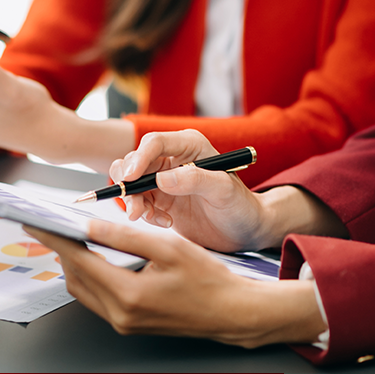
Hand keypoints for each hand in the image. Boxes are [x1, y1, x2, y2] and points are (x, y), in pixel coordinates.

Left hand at [27, 220, 326, 347]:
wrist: (232, 312)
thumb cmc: (209, 279)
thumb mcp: (168, 246)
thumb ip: (125, 236)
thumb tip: (89, 224)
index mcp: (128, 295)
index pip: (77, 260)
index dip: (55, 238)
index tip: (37, 222)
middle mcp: (120, 315)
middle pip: (75, 277)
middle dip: (63, 249)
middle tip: (56, 225)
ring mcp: (124, 323)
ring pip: (83, 290)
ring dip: (76, 264)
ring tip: (74, 237)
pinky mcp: (130, 325)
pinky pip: (98, 299)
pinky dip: (91, 276)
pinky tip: (96, 258)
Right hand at [110, 130, 273, 251]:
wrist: (244, 231)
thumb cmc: (241, 206)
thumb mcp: (224, 191)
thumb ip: (196, 180)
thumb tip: (162, 179)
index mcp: (190, 145)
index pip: (155, 142)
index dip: (139, 158)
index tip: (131, 178)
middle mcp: (173, 158)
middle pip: (135, 161)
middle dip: (130, 185)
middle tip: (135, 209)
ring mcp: (164, 178)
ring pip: (131, 182)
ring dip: (134, 201)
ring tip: (152, 218)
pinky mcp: (159, 198)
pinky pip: (138, 201)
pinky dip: (144, 214)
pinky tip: (165, 222)